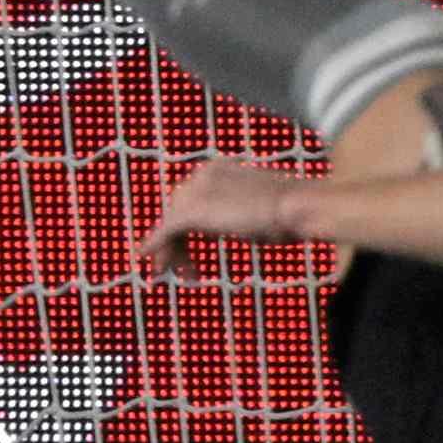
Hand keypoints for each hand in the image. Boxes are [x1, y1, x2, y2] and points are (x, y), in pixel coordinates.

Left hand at [145, 157, 319, 273]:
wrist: (297, 207)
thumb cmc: (293, 212)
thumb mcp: (259, 209)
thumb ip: (239, 212)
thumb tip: (240, 224)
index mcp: (219, 169)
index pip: (191, 197)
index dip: (187, 225)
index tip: (189, 246)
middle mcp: (203, 174)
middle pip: (177, 209)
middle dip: (175, 239)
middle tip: (178, 266)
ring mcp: (197, 190)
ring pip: (170, 221)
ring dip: (169, 248)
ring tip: (175, 272)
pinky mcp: (193, 210)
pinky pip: (166, 229)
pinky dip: (154, 243)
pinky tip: (145, 256)